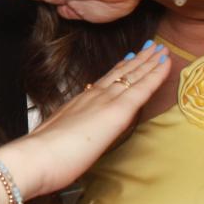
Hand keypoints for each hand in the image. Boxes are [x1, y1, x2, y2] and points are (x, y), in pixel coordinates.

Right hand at [0, 42, 168, 198]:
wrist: (37, 156)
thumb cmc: (44, 154)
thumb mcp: (58, 136)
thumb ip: (69, 130)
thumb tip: (73, 132)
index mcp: (79, 103)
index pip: (105, 82)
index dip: (120, 69)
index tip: (130, 58)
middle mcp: (93, 97)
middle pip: (120, 74)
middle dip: (138, 60)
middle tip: (151, 47)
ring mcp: (105, 101)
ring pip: (132, 76)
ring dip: (149, 61)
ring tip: (161, 49)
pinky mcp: (117, 111)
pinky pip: (142, 88)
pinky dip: (155, 74)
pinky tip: (166, 64)